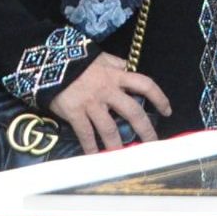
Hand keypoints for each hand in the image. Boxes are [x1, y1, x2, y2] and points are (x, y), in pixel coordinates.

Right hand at [49, 54, 171, 154]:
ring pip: (110, 128)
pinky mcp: (75, 113)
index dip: (159, 98)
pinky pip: (86, 134)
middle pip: (133, 111)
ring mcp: (91, 103)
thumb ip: (116, 64)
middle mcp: (108, 91)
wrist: (49, 64)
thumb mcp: (101, 57)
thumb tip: (127, 67)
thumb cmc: (77, 60)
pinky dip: (91, 147)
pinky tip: (95, 157)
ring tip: (125, 158)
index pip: (145, 85)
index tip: (167, 111)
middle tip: (152, 143)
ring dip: (118, 145)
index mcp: (117, 76)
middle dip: (145, 129)